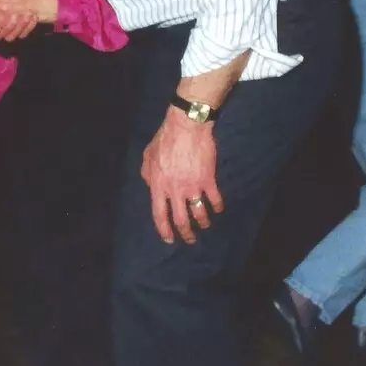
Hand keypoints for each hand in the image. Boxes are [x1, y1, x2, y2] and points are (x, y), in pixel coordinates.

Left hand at [141, 109, 222, 244]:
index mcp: (158, 185)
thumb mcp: (147, 155)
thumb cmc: (165, 138)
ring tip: (205, 225)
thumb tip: (149, 186)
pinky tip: (218, 208)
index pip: (159, 215)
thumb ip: (146, 173)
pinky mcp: (208, 179)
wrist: (186, 126)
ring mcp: (192, 186)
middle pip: (180, 220)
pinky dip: (218, 206)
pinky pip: (215, 199)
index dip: (163, 230)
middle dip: (186, 234)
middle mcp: (174, 190)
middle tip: (190, 239)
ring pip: (199, 213)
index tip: (169, 239)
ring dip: (203, 223)